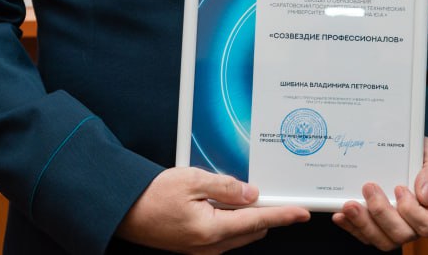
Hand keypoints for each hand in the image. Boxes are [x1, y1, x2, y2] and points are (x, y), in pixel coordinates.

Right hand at [115, 167, 309, 253]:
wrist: (124, 211)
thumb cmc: (153, 195)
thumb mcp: (192, 180)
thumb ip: (226, 187)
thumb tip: (251, 193)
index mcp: (211, 230)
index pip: (258, 221)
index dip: (283, 215)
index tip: (302, 213)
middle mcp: (209, 246)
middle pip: (253, 230)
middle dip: (266, 213)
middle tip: (273, 193)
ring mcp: (202, 250)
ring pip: (240, 234)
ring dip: (249, 218)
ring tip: (246, 195)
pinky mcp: (195, 248)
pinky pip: (225, 236)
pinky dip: (233, 221)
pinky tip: (226, 204)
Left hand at [332, 137, 427, 250]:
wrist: (408, 153)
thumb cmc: (422, 156)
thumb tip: (425, 195)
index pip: (427, 224)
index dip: (411, 211)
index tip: (398, 188)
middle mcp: (415, 224)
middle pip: (401, 235)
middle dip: (381, 214)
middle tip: (368, 188)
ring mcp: (396, 228)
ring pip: (382, 240)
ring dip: (363, 224)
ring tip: (349, 205)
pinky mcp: (377, 228)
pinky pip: (365, 235)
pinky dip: (351, 227)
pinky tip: (341, 214)